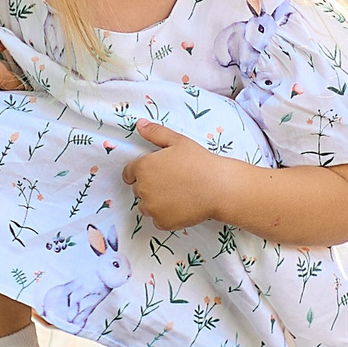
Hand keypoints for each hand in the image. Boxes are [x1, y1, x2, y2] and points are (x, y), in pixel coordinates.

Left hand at [124, 122, 243, 231]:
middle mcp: (142, 188)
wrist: (218, 187)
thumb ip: (155, 132)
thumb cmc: (199, 162)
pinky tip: (181, 207)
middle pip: (138, 190)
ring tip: (177, 195)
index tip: (157, 173)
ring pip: (146, 207)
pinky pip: (158, 220)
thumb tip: (139, 124)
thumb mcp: (178, 141)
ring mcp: (151, 208)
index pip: (129, 174)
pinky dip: (166, 216)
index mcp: (143, 167)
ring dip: (156, 203)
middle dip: (151, 187)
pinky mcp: (162, 222)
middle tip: (173, 182)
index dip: (142, 173)